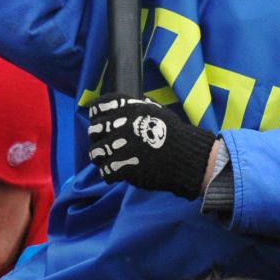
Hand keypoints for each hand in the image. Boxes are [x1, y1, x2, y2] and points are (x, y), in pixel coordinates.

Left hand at [86, 95, 215, 199]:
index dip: (97, 116)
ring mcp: (122, 146)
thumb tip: (124, 106)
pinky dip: (109, 174)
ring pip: (95, 152)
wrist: (186, 157)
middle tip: (106, 145)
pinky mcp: (123, 167)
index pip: (99, 106)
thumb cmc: (175, 134)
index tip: (101, 123)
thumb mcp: (157, 111)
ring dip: (101, 157)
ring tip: (110, 160)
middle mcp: (122, 125)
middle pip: (93, 130)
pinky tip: (117, 173)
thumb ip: (138, 108)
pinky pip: (105, 171)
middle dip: (97, 138)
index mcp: (130, 109)